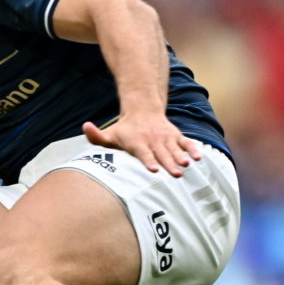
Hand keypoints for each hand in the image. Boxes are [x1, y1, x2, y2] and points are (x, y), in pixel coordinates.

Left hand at [82, 113, 200, 177]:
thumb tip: (85, 126)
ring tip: (189, 165)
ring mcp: (165, 138)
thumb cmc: (124, 130)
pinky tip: (199, 157)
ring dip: (182, 157)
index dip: (148, 161)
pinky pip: (185, 142)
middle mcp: (153, 140)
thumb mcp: (110, 133)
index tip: (154, 170)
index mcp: (137, 142)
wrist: (143, 110)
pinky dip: (192, 148)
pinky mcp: (175, 135)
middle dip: (169, 163)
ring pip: (175, 148)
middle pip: (161, 153)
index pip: (143, 153)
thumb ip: (96, 136)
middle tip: (176, 174)